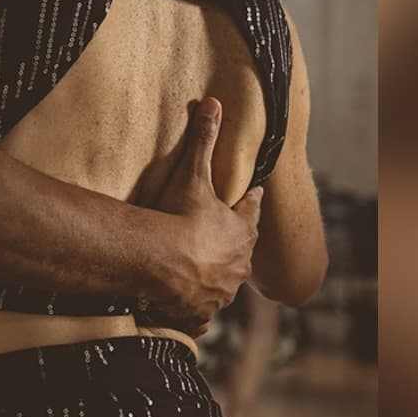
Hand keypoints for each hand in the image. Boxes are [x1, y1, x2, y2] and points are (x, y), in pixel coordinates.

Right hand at [145, 98, 263, 332]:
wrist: (164, 264)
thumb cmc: (181, 218)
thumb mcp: (194, 176)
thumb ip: (204, 139)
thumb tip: (214, 102)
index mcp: (242, 230)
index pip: (251, 209)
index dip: (250, 200)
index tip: (253, 194)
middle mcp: (239, 264)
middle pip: (241, 250)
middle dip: (233, 245)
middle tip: (223, 239)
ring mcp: (222, 291)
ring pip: (224, 283)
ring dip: (215, 278)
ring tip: (201, 274)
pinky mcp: (202, 311)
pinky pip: (202, 313)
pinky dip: (196, 310)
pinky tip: (187, 309)